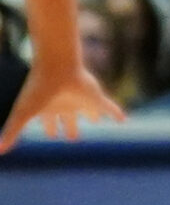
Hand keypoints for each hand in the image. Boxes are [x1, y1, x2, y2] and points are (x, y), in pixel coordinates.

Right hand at [1, 58, 121, 150]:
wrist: (56, 66)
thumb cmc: (38, 89)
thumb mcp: (24, 114)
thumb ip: (12, 132)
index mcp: (49, 109)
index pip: (48, 124)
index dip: (49, 130)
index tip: (51, 135)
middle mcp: (66, 105)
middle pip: (68, 120)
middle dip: (69, 128)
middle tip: (72, 137)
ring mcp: (82, 100)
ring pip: (88, 111)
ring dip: (92, 115)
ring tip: (97, 119)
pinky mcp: (96, 97)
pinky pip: (109, 107)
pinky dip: (115, 113)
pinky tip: (123, 119)